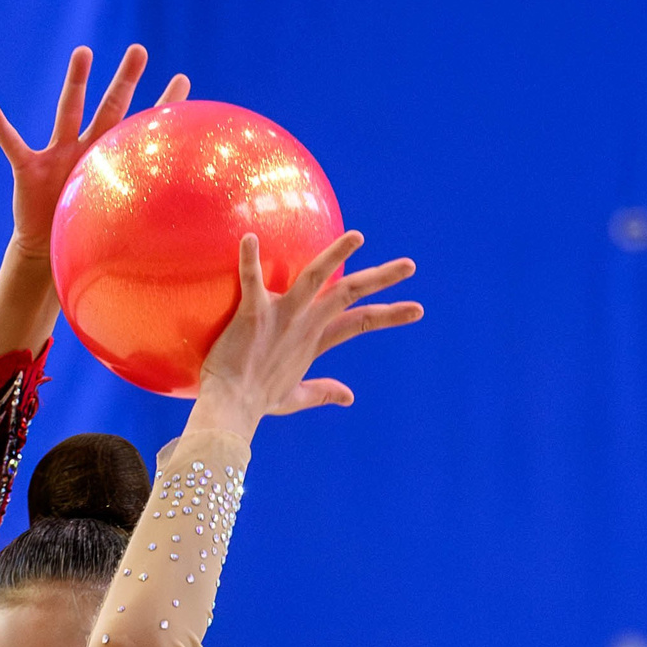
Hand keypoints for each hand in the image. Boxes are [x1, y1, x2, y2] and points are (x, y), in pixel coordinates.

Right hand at [0, 45, 188, 256]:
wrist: (47, 248)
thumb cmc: (84, 229)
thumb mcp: (116, 219)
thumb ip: (140, 207)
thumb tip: (186, 217)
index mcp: (110, 159)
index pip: (141, 128)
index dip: (162, 106)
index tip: (185, 79)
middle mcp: (86, 148)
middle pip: (110, 108)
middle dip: (125, 80)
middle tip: (140, 50)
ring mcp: (57, 155)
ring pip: (69, 112)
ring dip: (76, 82)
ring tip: (84, 52)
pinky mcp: (29, 169)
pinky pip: (13, 144)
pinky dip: (0, 126)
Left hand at [188, 231, 422, 435]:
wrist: (229, 410)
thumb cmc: (254, 402)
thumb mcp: (294, 398)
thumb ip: (322, 392)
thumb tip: (349, 396)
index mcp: (314, 340)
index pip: (361, 323)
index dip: (390, 315)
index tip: (417, 308)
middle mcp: (304, 324)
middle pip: (349, 294)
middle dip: (381, 279)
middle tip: (409, 265)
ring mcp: (281, 317)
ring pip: (315, 277)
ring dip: (336, 254)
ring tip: (357, 236)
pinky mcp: (253, 314)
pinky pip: (251, 280)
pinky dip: (250, 258)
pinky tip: (248, 237)